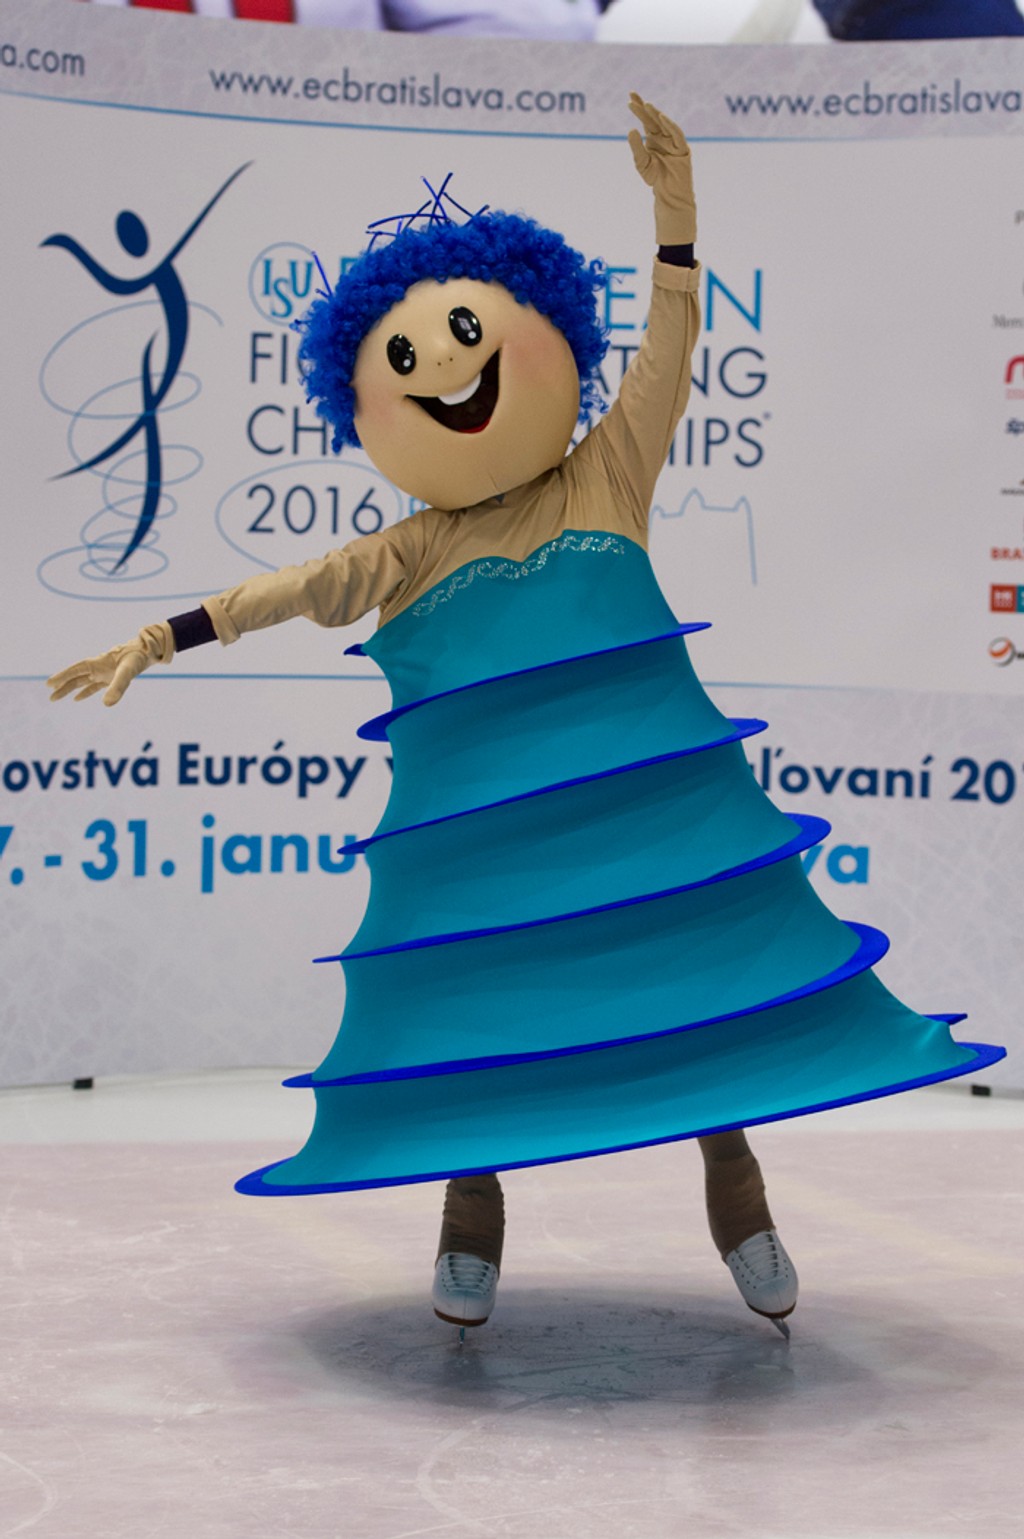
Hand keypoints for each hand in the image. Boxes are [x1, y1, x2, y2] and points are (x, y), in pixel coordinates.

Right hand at [47, 622, 172, 706]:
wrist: (149, 651)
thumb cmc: (137, 657)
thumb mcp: (128, 672)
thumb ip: (118, 687)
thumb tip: (107, 704)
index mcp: (97, 663)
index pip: (76, 670)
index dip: (62, 676)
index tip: (50, 684)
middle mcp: (98, 667)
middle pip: (76, 678)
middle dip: (63, 686)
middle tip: (50, 696)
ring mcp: (104, 673)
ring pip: (82, 682)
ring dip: (70, 690)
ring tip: (56, 698)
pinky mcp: (111, 678)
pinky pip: (94, 686)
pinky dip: (85, 692)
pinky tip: (76, 699)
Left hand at [628, 94, 696, 246]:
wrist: (669, 194)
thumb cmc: (656, 179)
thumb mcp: (641, 163)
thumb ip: (636, 147)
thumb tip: (631, 129)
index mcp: (654, 138)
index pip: (645, 119)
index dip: (638, 108)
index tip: (629, 97)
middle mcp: (664, 136)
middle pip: (653, 118)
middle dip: (643, 107)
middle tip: (632, 96)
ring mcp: (674, 141)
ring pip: (664, 124)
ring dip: (655, 114)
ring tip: (646, 105)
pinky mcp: (683, 148)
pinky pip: (677, 134)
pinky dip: (670, 125)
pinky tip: (661, 117)